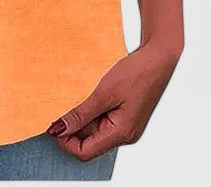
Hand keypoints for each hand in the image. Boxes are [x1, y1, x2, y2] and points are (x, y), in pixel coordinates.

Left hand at [46, 40, 182, 160]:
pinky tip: (85, 95)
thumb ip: (81, 114)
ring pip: (94, 130)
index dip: (66, 141)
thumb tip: (59, 129)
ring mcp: (125, 125)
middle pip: (88, 142)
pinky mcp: (124, 115)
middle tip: (59, 107)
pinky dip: (90, 110)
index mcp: (121, 133)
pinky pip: (101, 119)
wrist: (157, 58)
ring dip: (81, 117)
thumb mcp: (104, 93)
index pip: (85, 152)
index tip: (53, 125)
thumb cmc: (137, 73)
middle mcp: (124, 134)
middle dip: (72, 128)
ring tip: (74, 96)